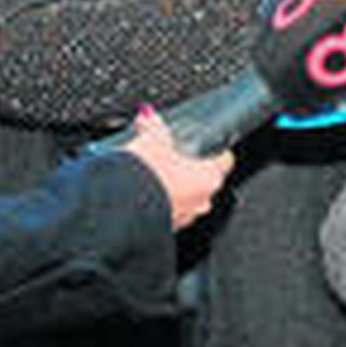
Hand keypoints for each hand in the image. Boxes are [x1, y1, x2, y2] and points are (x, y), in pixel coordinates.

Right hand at [121, 107, 234, 229]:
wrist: (119, 210)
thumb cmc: (144, 178)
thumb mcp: (151, 141)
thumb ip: (153, 127)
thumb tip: (148, 116)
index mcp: (208, 177)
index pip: (225, 161)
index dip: (219, 151)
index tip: (213, 147)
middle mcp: (202, 201)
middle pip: (206, 182)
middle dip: (192, 171)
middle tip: (175, 160)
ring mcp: (185, 218)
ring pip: (189, 201)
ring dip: (176, 190)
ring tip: (156, 178)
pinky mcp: (166, 230)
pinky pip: (170, 215)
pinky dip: (162, 205)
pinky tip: (145, 196)